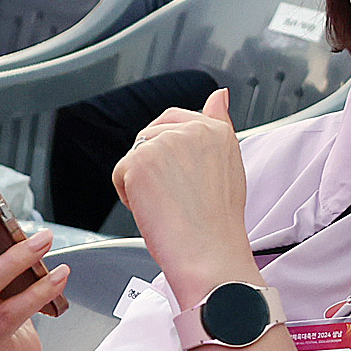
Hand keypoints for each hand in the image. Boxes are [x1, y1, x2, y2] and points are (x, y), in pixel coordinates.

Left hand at [111, 89, 255, 299]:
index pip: (178, 120)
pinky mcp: (139, 160)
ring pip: (135, 156)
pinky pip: (120, 174)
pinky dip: (130, 196)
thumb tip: (219, 96)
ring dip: (143, 182)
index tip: (178, 176)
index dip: (171, 151)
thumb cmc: (218, 222)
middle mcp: (193, 129)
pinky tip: (155, 210)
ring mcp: (165, 142)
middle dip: (154, 165)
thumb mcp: (229, 165)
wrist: (209, 254)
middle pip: (151, 136)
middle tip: (177, 198)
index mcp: (218, 131)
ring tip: (170, 205)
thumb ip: (220, 125)